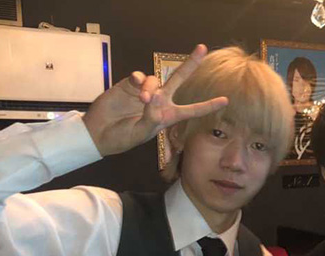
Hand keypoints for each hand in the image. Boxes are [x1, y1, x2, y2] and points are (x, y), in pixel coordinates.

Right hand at [82, 44, 228, 156]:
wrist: (99, 133)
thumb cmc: (123, 138)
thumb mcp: (141, 133)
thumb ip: (150, 116)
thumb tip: (154, 95)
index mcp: (167, 116)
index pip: (192, 110)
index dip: (208, 105)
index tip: (225, 100)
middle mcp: (159, 100)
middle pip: (179, 79)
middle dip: (191, 64)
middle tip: (202, 48)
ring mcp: (145, 91)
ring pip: (156, 80)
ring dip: (151, 88)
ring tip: (143, 100)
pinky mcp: (129, 85)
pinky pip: (139, 76)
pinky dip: (140, 81)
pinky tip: (136, 87)